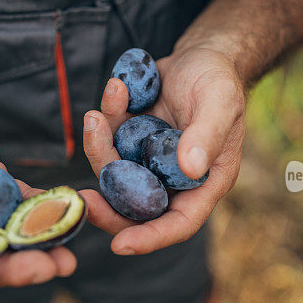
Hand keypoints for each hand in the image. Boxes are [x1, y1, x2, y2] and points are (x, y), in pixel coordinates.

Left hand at [81, 46, 245, 254]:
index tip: (120, 246)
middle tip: (82, 197)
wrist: (201, 55)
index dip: (151, 239)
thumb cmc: (219, 80)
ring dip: (99, 147)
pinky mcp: (130, 141)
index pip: (178, 223)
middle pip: (136, 209)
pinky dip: (105, 119)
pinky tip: (116, 88)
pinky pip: (108, 141)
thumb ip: (207, 134)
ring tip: (96, 114)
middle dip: (107, 206)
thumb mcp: (220, 102)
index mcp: (204, 182)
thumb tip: (191, 168)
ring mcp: (148, 161)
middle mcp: (172, 179)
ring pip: (115, 173)